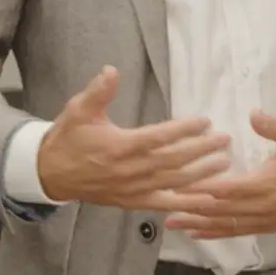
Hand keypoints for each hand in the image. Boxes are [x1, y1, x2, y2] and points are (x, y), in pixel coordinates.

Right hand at [37, 66, 230, 208]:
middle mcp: (129, 171)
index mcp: (118, 147)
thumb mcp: (79, 110)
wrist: (50, 174)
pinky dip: (186, 203)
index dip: (183, 131)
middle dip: (201, 151)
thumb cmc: (68, 138)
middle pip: (172, 161)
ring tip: (224, 164)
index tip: (204, 121)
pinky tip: (207, 199)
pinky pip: (164, 204)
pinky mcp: (132, 202)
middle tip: (224, 140)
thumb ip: (98, 91)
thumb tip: (112, 70)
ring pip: (173, 184)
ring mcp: (132, 190)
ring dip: (201, 175)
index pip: (158, 138)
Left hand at [162, 111, 275, 239]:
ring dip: (197, 224)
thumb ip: (274, 127)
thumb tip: (253, 113)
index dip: (202, 190)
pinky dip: (215, 234)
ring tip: (172, 223)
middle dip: (191, 209)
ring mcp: (263, 220)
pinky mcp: (266, 226)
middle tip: (162, 206)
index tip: (178, 186)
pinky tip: (199, 233)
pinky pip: (237, 232)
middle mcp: (260, 206)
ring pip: (225, 225)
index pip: (226, 189)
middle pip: (219, 211)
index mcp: (265, 184)